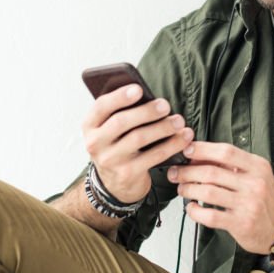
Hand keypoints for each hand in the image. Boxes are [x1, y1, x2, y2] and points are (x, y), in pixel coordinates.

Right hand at [81, 83, 192, 204]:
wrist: (115, 183)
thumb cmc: (117, 145)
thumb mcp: (110, 130)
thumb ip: (121, 112)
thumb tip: (148, 96)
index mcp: (90, 126)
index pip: (101, 106)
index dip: (120, 97)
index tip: (139, 89)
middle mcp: (95, 143)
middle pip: (121, 122)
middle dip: (146, 111)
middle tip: (165, 105)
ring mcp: (110, 160)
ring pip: (139, 138)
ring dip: (163, 127)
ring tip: (179, 121)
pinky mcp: (128, 173)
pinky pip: (154, 156)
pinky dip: (172, 145)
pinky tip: (184, 138)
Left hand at [168, 141, 273, 253]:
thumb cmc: (264, 199)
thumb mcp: (256, 174)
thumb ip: (232, 165)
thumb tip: (198, 156)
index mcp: (258, 166)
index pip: (226, 152)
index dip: (203, 150)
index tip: (187, 150)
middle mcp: (254, 183)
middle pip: (212, 172)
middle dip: (188, 171)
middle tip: (176, 173)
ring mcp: (248, 204)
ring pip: (208, 192)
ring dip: (188, 189)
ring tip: (182, 189)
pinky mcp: (241, 224)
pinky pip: (210, 216)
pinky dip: (195, 211)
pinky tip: (191, 207)